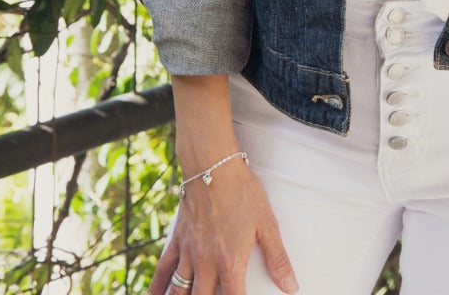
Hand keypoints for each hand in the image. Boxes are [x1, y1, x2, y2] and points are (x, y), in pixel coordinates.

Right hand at [148, 160, 297, 294]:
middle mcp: (206, 263)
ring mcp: (189, 252)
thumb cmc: (243, 192)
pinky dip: (156, 288)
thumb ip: (278, 259)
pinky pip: (162, 270)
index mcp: (230, 261)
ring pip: (179, 291)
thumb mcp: (267, 223)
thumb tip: (291, 286)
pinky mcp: (177, 240)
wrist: (214, 166)